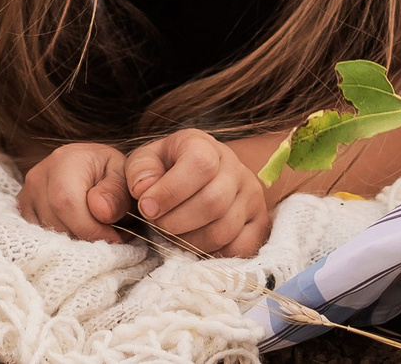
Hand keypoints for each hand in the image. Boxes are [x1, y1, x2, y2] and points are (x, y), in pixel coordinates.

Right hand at [16, 142, 132, 242]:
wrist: (91, 167)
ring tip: (95, 233)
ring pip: (44, 234)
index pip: (67, 203)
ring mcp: (27, 194)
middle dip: (85, 238)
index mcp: (64, 161)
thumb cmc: (110, 172)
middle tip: (109, 237)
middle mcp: (38, 176)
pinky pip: (37, 236)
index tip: (114, 238)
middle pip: (55, 222)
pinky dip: (59, 242)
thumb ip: (117, 192)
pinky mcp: (23, 210)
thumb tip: (101, 212)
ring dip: (73, 242)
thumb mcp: (123, 174)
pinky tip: (77, 233)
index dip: (90, 229)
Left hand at [125, 128, 271, 258]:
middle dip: (176, 222)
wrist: (194, 178)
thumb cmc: (166, 170)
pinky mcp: (259, 222)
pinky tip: (195, 244)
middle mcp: (236, 167)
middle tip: (158, 224)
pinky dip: (213, 254)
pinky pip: (241, 248)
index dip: (170, 191)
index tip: (147, 207)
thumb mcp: (146, 161)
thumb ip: (140, 171)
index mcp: (205, 145)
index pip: (200, 165)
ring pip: (224, 229)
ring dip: (190, 241)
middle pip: (213, 202)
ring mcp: (251, 196)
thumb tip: (145, 191)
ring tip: (174, 234)